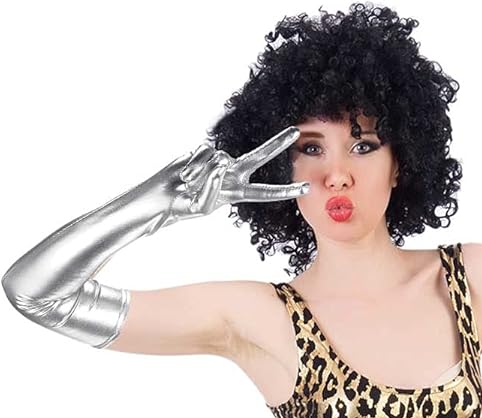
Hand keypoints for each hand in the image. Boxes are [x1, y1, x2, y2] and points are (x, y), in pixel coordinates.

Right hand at [148, 125, 309, 225]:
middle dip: (277, 144)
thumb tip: (221, 159)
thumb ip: (215, 184)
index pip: (265, 192)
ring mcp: (217, 161)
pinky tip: (184, 175)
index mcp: (235, 193)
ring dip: (202, 177)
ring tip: (188, 186)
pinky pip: (204, 155)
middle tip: (295, 131)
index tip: (306, 188)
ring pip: (219, 161)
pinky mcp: (203, 151)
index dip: (284, 191)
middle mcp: (231, 174)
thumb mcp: (202, 206)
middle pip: (258, 157)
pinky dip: (193, 167)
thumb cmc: (182, 207)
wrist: (161, 197)